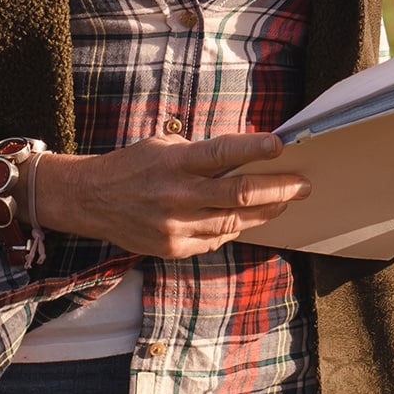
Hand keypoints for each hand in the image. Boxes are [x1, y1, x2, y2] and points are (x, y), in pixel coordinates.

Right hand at [25, 133, 307, 258]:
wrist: (90, 200)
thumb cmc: (133, 166)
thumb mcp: (163, 147)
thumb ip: (202, 154)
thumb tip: (245, 157)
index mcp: (175, 163)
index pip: (223, 154)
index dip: (254, 149)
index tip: (281, 146)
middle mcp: (177, 195)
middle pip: (239, 195)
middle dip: (278, 189)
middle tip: (303, 184)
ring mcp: (175, 226)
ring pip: (233, 223)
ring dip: (265, 212)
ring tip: (285, 202)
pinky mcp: (172, 248)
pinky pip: (215, 240)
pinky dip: (235, 229)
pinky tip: (249, 219)